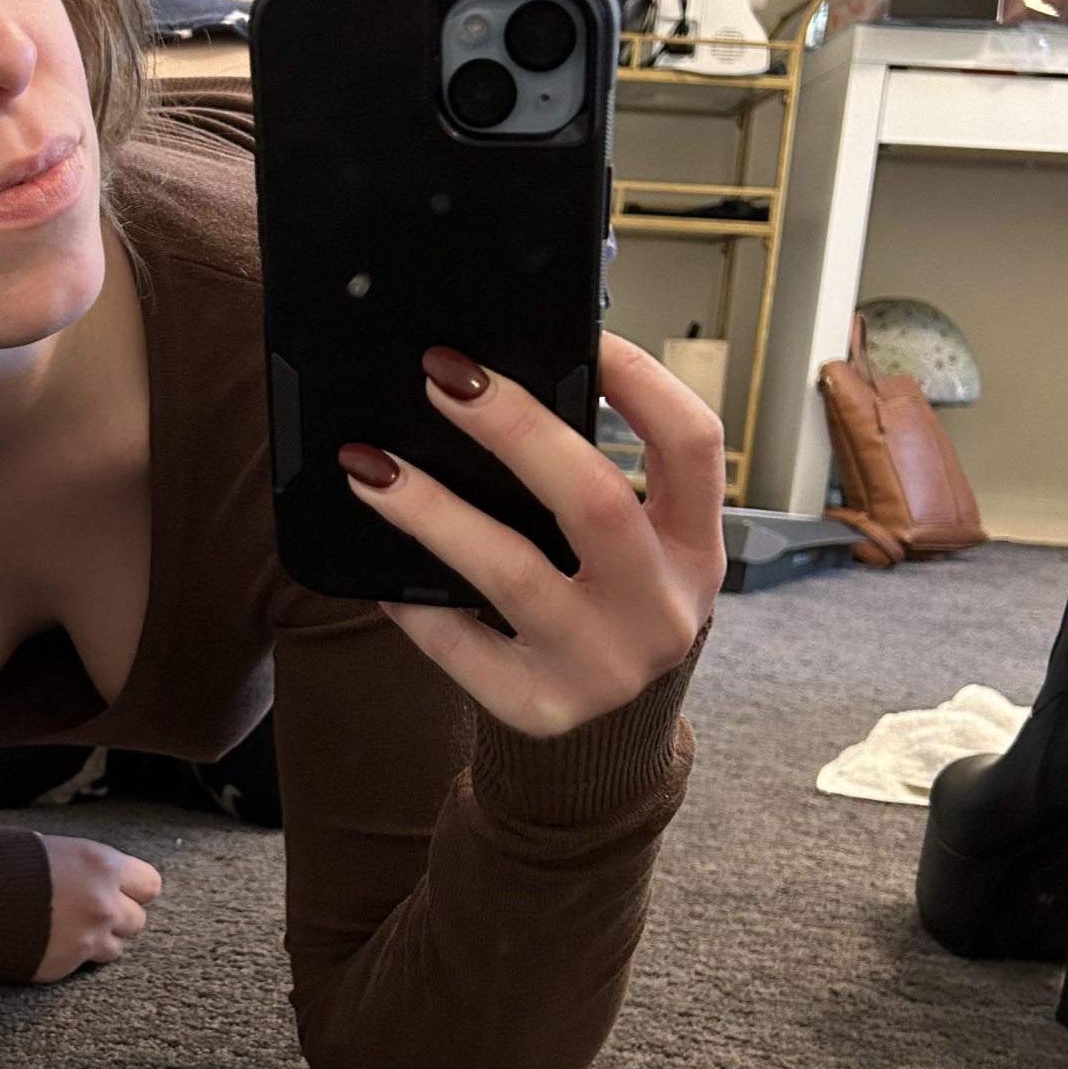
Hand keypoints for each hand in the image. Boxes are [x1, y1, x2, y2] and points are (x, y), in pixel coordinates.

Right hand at [31, 834, 163, 982]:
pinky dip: (73, 956)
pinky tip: (48, 942)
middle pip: (137, 920)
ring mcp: (85, 939)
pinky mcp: (64, 967)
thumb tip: (91, 874)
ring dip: (99, 940)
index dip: (134, 888)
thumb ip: (82, 865)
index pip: (149, 885)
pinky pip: (84, 965)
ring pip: (116, 948)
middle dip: (116, 916)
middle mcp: (102, 904)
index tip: (119, 889)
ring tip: (69, 928)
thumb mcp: (48, 847)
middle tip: (88, 910)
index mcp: (100, 865)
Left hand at [337, 333, 724, 737]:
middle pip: (594, 501)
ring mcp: (603, 667)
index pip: (692, 444)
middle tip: (442, 376)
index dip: (640, 379)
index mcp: (696, 548)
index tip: (580, 333)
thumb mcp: (634, 547)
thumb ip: (594, 479)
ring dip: (433, 510)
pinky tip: (382, 567)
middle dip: (513, 429)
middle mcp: (663, 609)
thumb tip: (498, 384)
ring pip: (511, 573)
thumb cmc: (605, 605)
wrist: (605, 735)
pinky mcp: (540, 708)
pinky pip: (462, 645)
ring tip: (371, 466)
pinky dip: (417, 600)